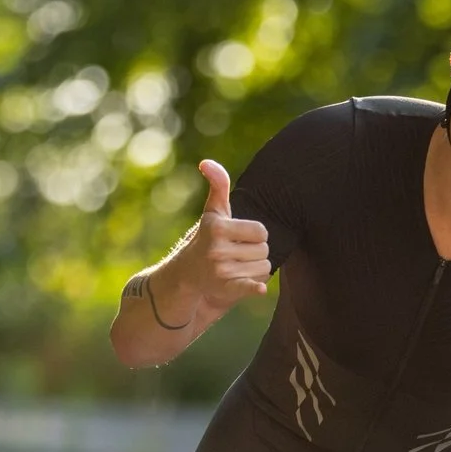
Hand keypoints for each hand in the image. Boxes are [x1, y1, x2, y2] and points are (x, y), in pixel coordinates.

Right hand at [180, 159, 270, 312]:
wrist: (186, 275)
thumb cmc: (206, 238)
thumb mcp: (213, 212)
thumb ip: (218, 185)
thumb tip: (206, 162)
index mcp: (218, 228)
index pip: (262, 231)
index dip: (257, 235)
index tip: (243, 238)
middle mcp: (217, 249)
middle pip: (264, 251)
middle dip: (257, 253)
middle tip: (238, 255)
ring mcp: (220, 270)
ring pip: (263, 269)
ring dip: (256, 269)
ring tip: (237, 268)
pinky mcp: (224, 288)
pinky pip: (248, 286)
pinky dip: (254, 287)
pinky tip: (260, 289)